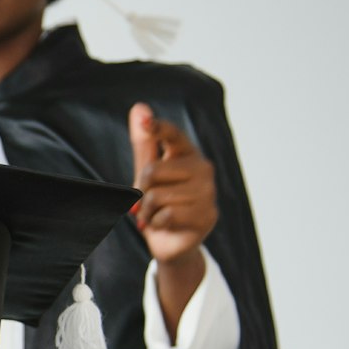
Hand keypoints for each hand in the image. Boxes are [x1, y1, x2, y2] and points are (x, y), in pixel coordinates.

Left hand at [129, 105, 218, 336]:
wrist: (170, 240)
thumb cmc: (158, 202)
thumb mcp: (147, 172)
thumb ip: (145, 142)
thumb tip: (139, 107)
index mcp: (187, 154)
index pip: (173, 136)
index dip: (158, 128)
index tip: (146, 123)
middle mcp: (202, 169)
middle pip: (152, 172)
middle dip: (140, 192)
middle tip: (147, 203)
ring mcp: (208, 192)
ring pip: (157, 196)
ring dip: (148, 212)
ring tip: (156, 215)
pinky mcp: (207, 215)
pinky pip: (166, 215)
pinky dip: (157, 224)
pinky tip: (166, 225)